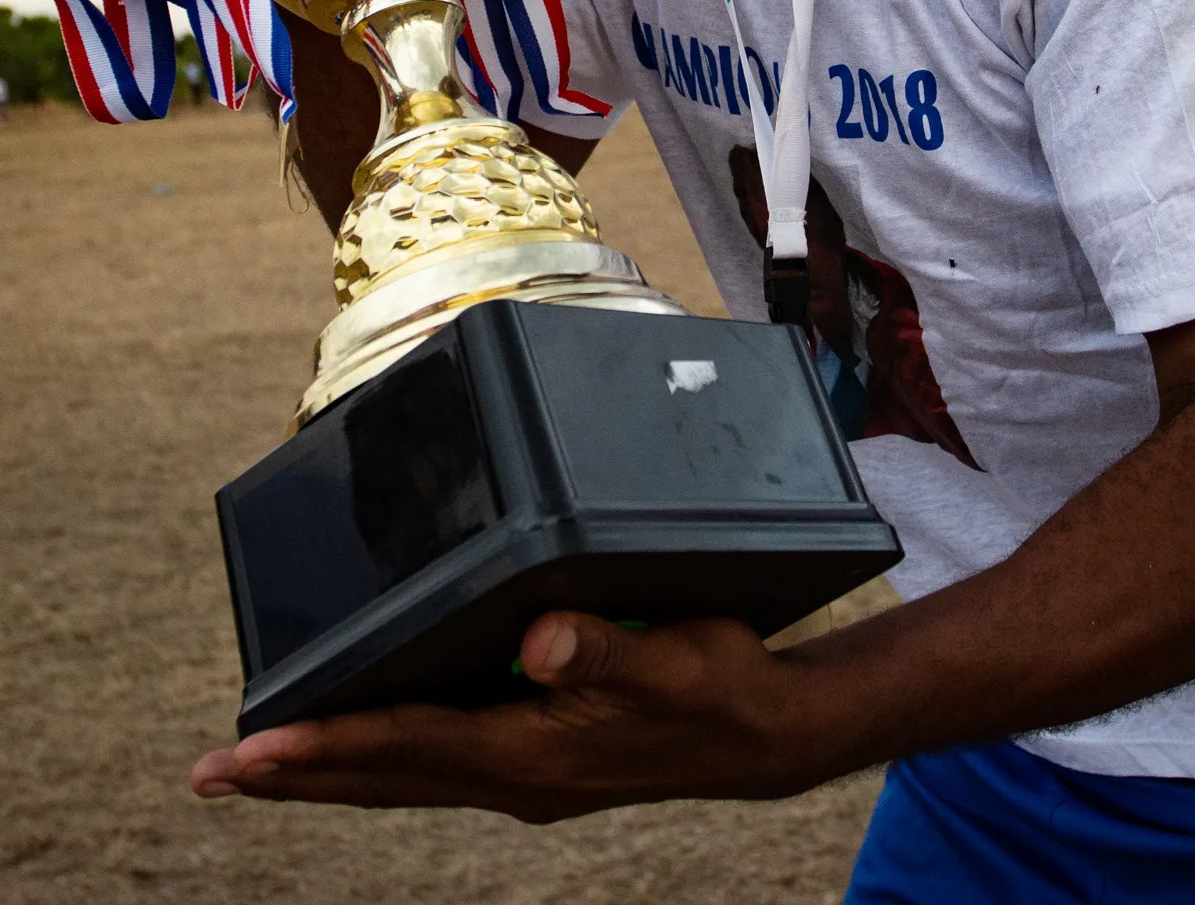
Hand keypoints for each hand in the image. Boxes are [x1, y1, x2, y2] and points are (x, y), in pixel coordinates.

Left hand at [190, 611, 833, 817]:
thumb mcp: (674, 660)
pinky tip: (366, 741)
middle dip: (294, 775)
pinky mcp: (534, 760)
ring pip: (400, 778)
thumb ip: (608, 651)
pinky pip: (433, 765)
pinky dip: (380, 758)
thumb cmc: (718, 687)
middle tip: (211, 773)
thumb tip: (545, 639)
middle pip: (381, 777)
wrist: (762, 733)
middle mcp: (514, 775)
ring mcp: (522, 775)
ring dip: (326, 772)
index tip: (250, 750)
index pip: (405, 747)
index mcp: (533, 753)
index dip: (324, 746)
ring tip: (260, 765)